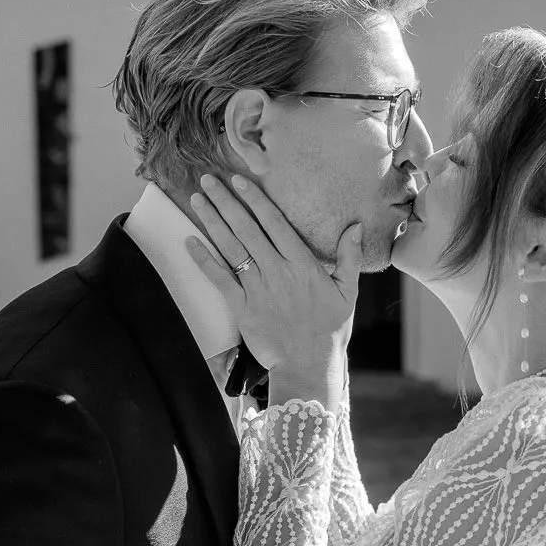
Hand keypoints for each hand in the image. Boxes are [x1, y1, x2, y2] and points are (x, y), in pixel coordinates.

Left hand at [185, 174, 361, 377]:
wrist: (309, 365)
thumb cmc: (330, 329)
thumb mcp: (347, 291)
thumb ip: (349, 257)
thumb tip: (355, 227)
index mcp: (301, 264)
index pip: (274, 223)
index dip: (255, 199)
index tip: (239, 181)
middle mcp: (276, 271)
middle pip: (246, 229)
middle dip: (225, 202)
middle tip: (208, 180)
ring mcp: (257, 289)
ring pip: (230, 248)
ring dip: (211, 222)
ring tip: (197, 199)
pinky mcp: (242, 308)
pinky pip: (219, 279)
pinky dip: (204, 259)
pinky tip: (190, 241)